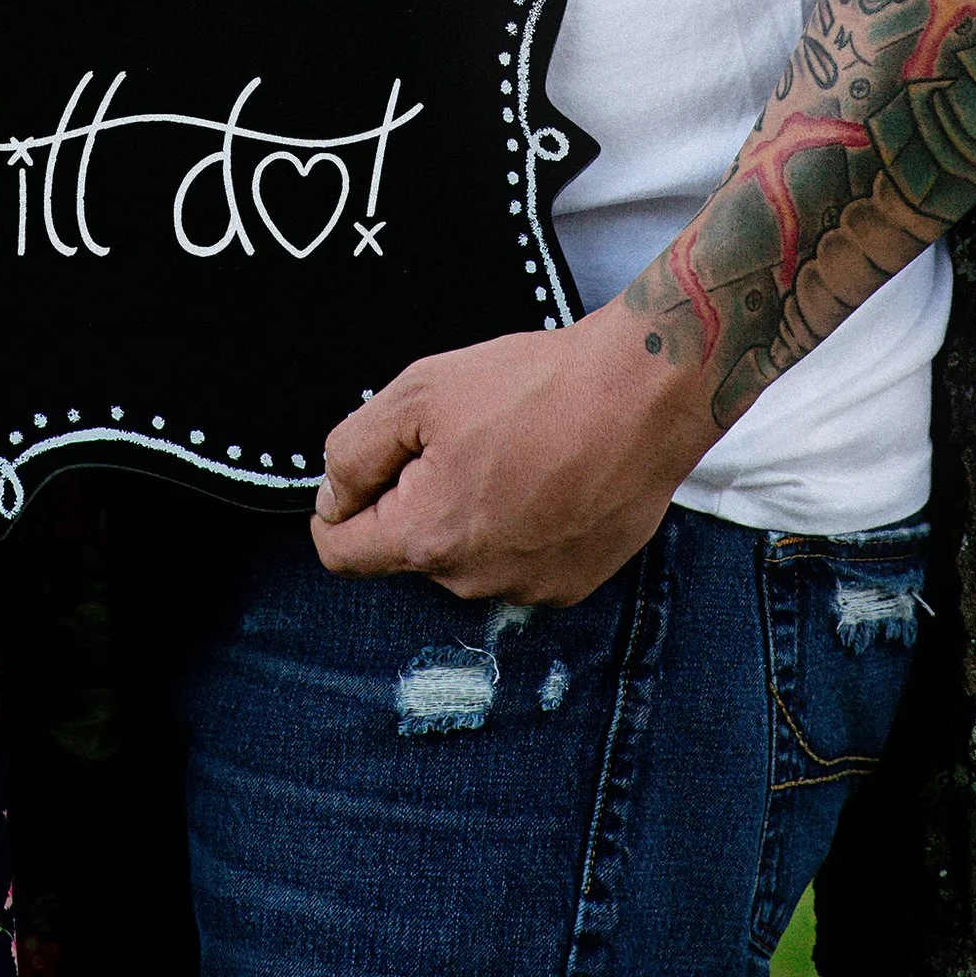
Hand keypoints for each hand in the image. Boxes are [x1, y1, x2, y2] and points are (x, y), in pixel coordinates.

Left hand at [311, 308, 716, 603]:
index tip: (368, 468)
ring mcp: (529, 589)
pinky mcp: (573, 584)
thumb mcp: (417, 392)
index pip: (341, 554)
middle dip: (414, 498)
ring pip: (465, 555)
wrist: (642, 395)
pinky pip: (517, 560)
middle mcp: (474, 582)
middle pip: (408, 548)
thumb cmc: (532, 386)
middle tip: (457, 437)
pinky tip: (546, 476)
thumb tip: (333, 496)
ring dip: (469, 512)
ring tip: (510, 451)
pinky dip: (519, 525)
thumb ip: (354, 451)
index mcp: (427, 539)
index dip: (339, 505)